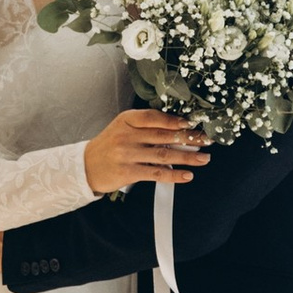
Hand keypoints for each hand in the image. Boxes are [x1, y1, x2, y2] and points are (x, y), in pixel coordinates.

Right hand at [84, 108, 209, 195]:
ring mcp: (127, 154)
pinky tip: (187, 175)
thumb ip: (145, 125)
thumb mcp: (122, 128)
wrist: (86, 167)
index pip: (154, 117)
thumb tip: (178, 128)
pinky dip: (174, 174)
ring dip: (187, 157)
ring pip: (163, 154)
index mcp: (126, 120)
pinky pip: (156, 173)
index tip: (192, 123)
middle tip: (206, 141)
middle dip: (188, 138)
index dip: (175, 120)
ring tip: (203, 159)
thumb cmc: (109, 146)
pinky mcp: (128, 172)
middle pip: (163, 136)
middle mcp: (126, 135)